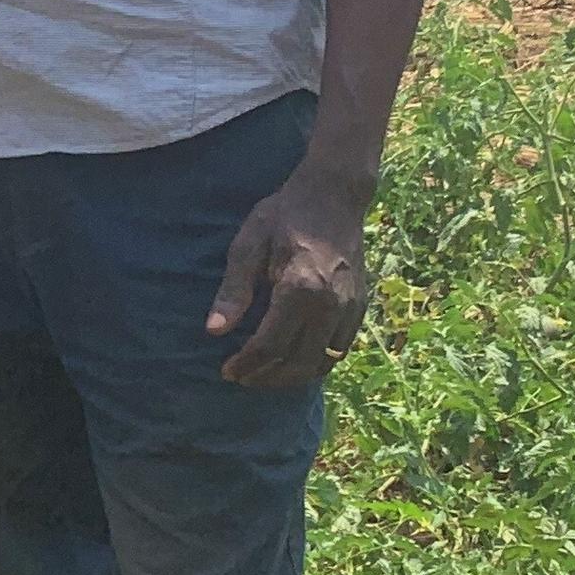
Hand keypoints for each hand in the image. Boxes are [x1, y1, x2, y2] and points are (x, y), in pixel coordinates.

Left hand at [209, 172, 371, 387]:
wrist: (334, 196)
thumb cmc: (284, 215)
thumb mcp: (249, 244)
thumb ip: (234, 290)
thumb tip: (214, 330)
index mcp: (300, 288)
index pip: (271, 344)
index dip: (247, 363)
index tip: (227, 371)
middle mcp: (330, 304)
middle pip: (298, 362)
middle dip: (267, 377)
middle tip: (242, 378)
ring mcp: (350, 307)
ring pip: (322, 362)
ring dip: (292, 377)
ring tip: (265, 376)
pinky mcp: (360, 306)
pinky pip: (339, 349)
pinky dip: (317, 364)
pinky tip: (296, 362)